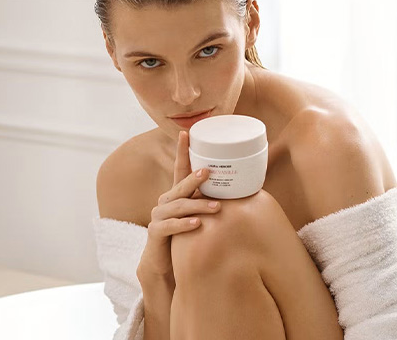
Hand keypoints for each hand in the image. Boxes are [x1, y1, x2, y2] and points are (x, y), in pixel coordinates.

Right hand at [136, 130, 221, 281]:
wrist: (165, 263)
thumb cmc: (186, 236)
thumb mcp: (198, 215)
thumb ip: (211, 201)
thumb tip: (241, 190)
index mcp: (176, 194)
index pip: (180, 168)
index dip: (182, 151)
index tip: (186, 133)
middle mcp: (165, 201)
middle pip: (181, 187)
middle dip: (194, 179)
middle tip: (209, 172)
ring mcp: (159, 216)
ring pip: (180, 206)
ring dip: (199, 206)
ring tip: (216, 208)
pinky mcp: (156, 232)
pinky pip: (171, 226)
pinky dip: (185, 224)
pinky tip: (198, 224)